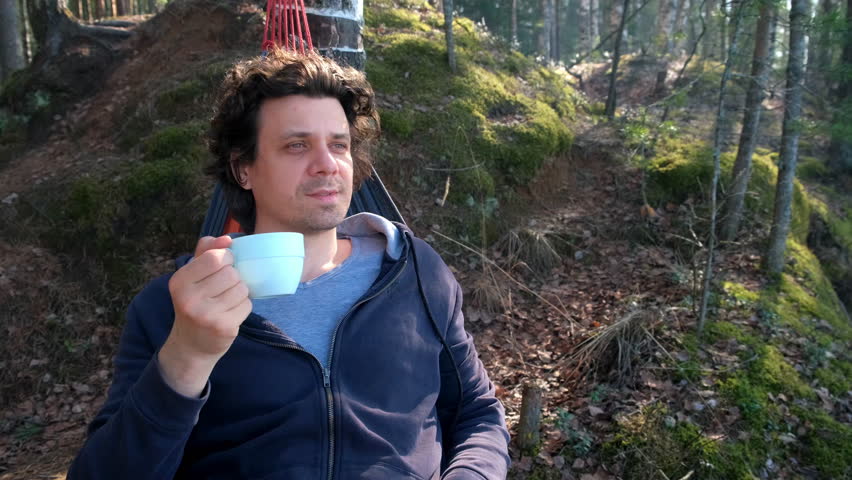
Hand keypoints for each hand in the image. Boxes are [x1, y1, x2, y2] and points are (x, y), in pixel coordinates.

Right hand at [158, 235, 251, 396]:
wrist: (191, 344)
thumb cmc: (194, 303)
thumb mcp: (191, 276)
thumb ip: (206, 252)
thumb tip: (228, 238)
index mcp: (179, 281)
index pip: (215, 257)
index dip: (225, 259)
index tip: (221, 267)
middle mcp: (189, 299)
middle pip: (231, 273)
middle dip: (233, 278)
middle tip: (222, 289)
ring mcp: (207, 315)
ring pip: (241, 288)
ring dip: (239, 292)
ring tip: (226, 301)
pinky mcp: (223, 327)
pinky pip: (247, 305)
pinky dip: (243, 307)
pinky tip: (230, 313)